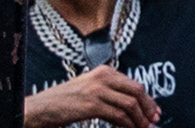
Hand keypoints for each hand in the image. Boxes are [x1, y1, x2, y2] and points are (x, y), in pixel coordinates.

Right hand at [25, 68, 160, 127]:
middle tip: (153, 121)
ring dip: (139, 120)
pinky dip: (127, 125)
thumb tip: (131, 108)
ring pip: (129, 104)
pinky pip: (118, 115)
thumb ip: (109, 94)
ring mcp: (97, 90)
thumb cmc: (64, 103)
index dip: (147, 99)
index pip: (134, 84)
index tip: (154, 111)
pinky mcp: (92, 104)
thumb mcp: (89, 91)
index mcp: (104, 71)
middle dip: (148, 108)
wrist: (41, 108)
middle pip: (136, 91)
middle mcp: (103, 77)